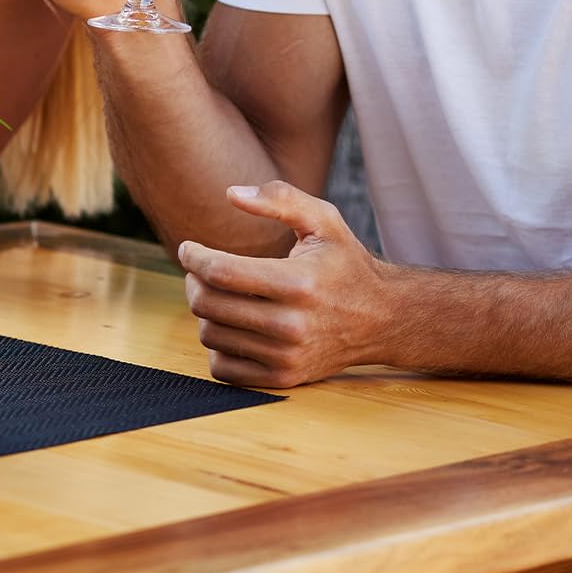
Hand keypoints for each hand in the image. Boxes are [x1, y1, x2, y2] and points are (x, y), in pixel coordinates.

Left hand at [179, 181, 393, 387]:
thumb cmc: (346, 264)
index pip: (221, 272)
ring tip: (219, 294)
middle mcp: (291, 325)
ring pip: (211, 335)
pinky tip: (231, 324)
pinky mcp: (283, 379)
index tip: (188, 249)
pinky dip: (217, 345)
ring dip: (204, 311)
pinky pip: (222, 367)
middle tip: (200, 269)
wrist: (382, 319)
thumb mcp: (323, 220)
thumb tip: (231, 193)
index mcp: (298, 282)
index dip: (194, 257)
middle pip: (208, 304)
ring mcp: (286, 357)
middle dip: (193, 280)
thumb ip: (280, 199)